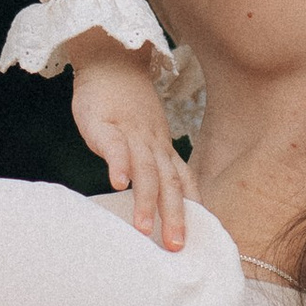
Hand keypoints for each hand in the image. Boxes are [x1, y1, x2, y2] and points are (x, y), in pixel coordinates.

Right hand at [66, 35, 188, 252]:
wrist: (110, 58)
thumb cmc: (124, 102)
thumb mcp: (143, 133)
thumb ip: (148, 162)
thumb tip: (151, 193)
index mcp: (161, 148)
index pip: (182, 182)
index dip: (191, 209)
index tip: (200, 239)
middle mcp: (152, 144)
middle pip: (169, 183)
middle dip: (174, 217)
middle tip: (177, 247)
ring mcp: (130, 133)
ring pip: (144, 169)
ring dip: (145, 200)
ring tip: (143, 229)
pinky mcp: (105, 124)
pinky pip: (114, 145)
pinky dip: (118, 164)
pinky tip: (117, 184)